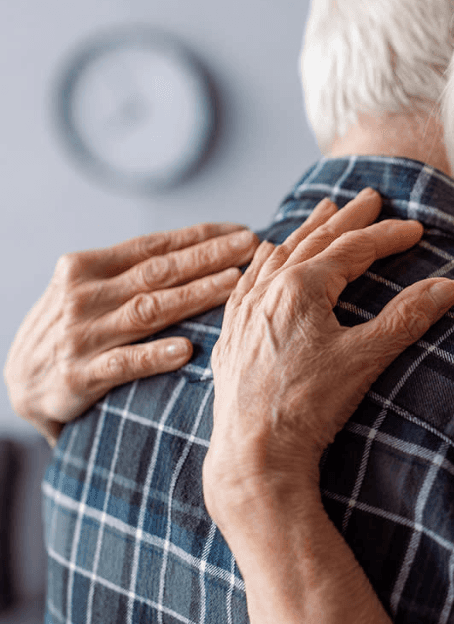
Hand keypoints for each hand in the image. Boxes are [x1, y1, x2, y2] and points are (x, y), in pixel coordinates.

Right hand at [4, 222, 258, 444]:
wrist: (21, 384)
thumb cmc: (73, 330)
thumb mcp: (90, 291)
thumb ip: (132, 273)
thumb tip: (197, 251)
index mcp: (86, 267)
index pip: (153, 246)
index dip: (200, 237)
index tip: (240, 230)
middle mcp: (83, 296)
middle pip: (159, 272)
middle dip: (209, 256)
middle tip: (251, 246)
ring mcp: (81, 335)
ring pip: (149, 311)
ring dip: (195, 295)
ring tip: (234, 283)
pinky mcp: (80, 376)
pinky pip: (124, 364)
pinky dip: (156, 356)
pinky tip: (187, 349)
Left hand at [204, 190, 453, 519]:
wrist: (254, 455)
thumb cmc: (308, 406)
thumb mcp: (366, 357)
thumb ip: (408, 317)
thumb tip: (451, 286)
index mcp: (301, 288)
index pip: (353, 249)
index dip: (388, 236)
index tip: (416, 229)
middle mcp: (267, 290)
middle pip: (314, 240)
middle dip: (346, 219)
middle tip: (369, 198)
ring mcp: (244, 311)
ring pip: (277, 255)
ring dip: (305, 232)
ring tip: (321, 212)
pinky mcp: (232, 335)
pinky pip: (247, 280)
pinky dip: (265, 260)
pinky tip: (265, 258)